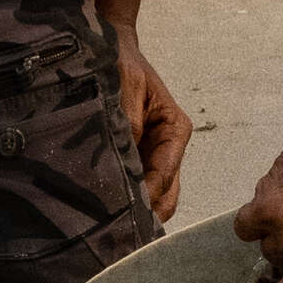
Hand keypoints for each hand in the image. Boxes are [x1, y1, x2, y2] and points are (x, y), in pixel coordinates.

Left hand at [114, 31, 189, 221]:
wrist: (109, 48)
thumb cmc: (122, 61)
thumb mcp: (126, 83)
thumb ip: (128, 120)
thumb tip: (125, 161)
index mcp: (175, 130)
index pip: (165, 174)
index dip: (148, 196)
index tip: (128, 212)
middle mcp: (169, 149)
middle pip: (165, 195)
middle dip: (147, 213)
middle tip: (121, 234)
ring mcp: (153, 158)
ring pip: (153, 198)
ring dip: (137, 211)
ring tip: (113, 230)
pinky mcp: (135, 162)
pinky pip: (135, 189)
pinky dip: (125, 202)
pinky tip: (107, 214)